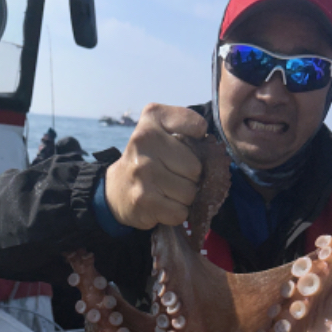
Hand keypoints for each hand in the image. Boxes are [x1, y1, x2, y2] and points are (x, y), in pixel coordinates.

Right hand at [104, 104, 207, 229]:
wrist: (116, 191)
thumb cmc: (148, 162)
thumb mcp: (161, 134)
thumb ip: (188, 134)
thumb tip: (215, 159)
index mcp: (153, 117)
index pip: (197, 125)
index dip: (198, 142)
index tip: (184, 148)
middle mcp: (144, 140)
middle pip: (196, 168)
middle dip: (190, 178)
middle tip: (173, 177)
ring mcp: (143, 170)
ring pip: (190, 192)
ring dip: (183, 198)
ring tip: (166, 192)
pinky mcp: (144, 198)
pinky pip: (180, 212)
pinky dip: (176, 214)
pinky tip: (162, 206)